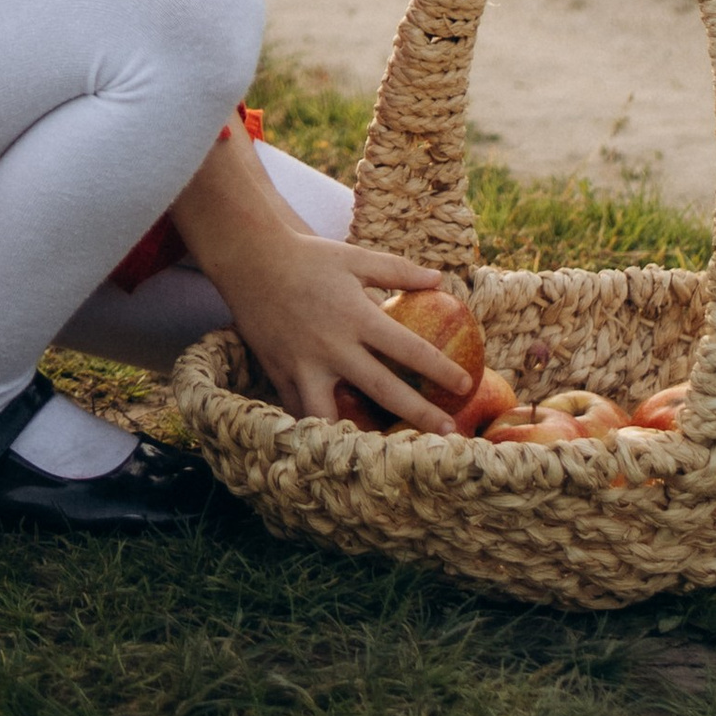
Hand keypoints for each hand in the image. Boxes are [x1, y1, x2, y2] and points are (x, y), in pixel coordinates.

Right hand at [162, 125, 458, 425]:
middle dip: (418, 414)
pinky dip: (321, 430)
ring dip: (361, 438)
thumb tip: (438, 280)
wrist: (251, 260)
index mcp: (356, 316)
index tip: (464, 386)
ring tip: (386, 457)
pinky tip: (340, 448)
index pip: (408, 349)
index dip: (439, 370)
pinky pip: (302, 412)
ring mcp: (305, 365)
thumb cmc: (310, 257)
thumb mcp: (356, 257)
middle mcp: (333, 346)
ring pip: (335, 416)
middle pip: (382, 390)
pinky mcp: (281, 375)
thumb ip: (398, 271)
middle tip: (449, 433)